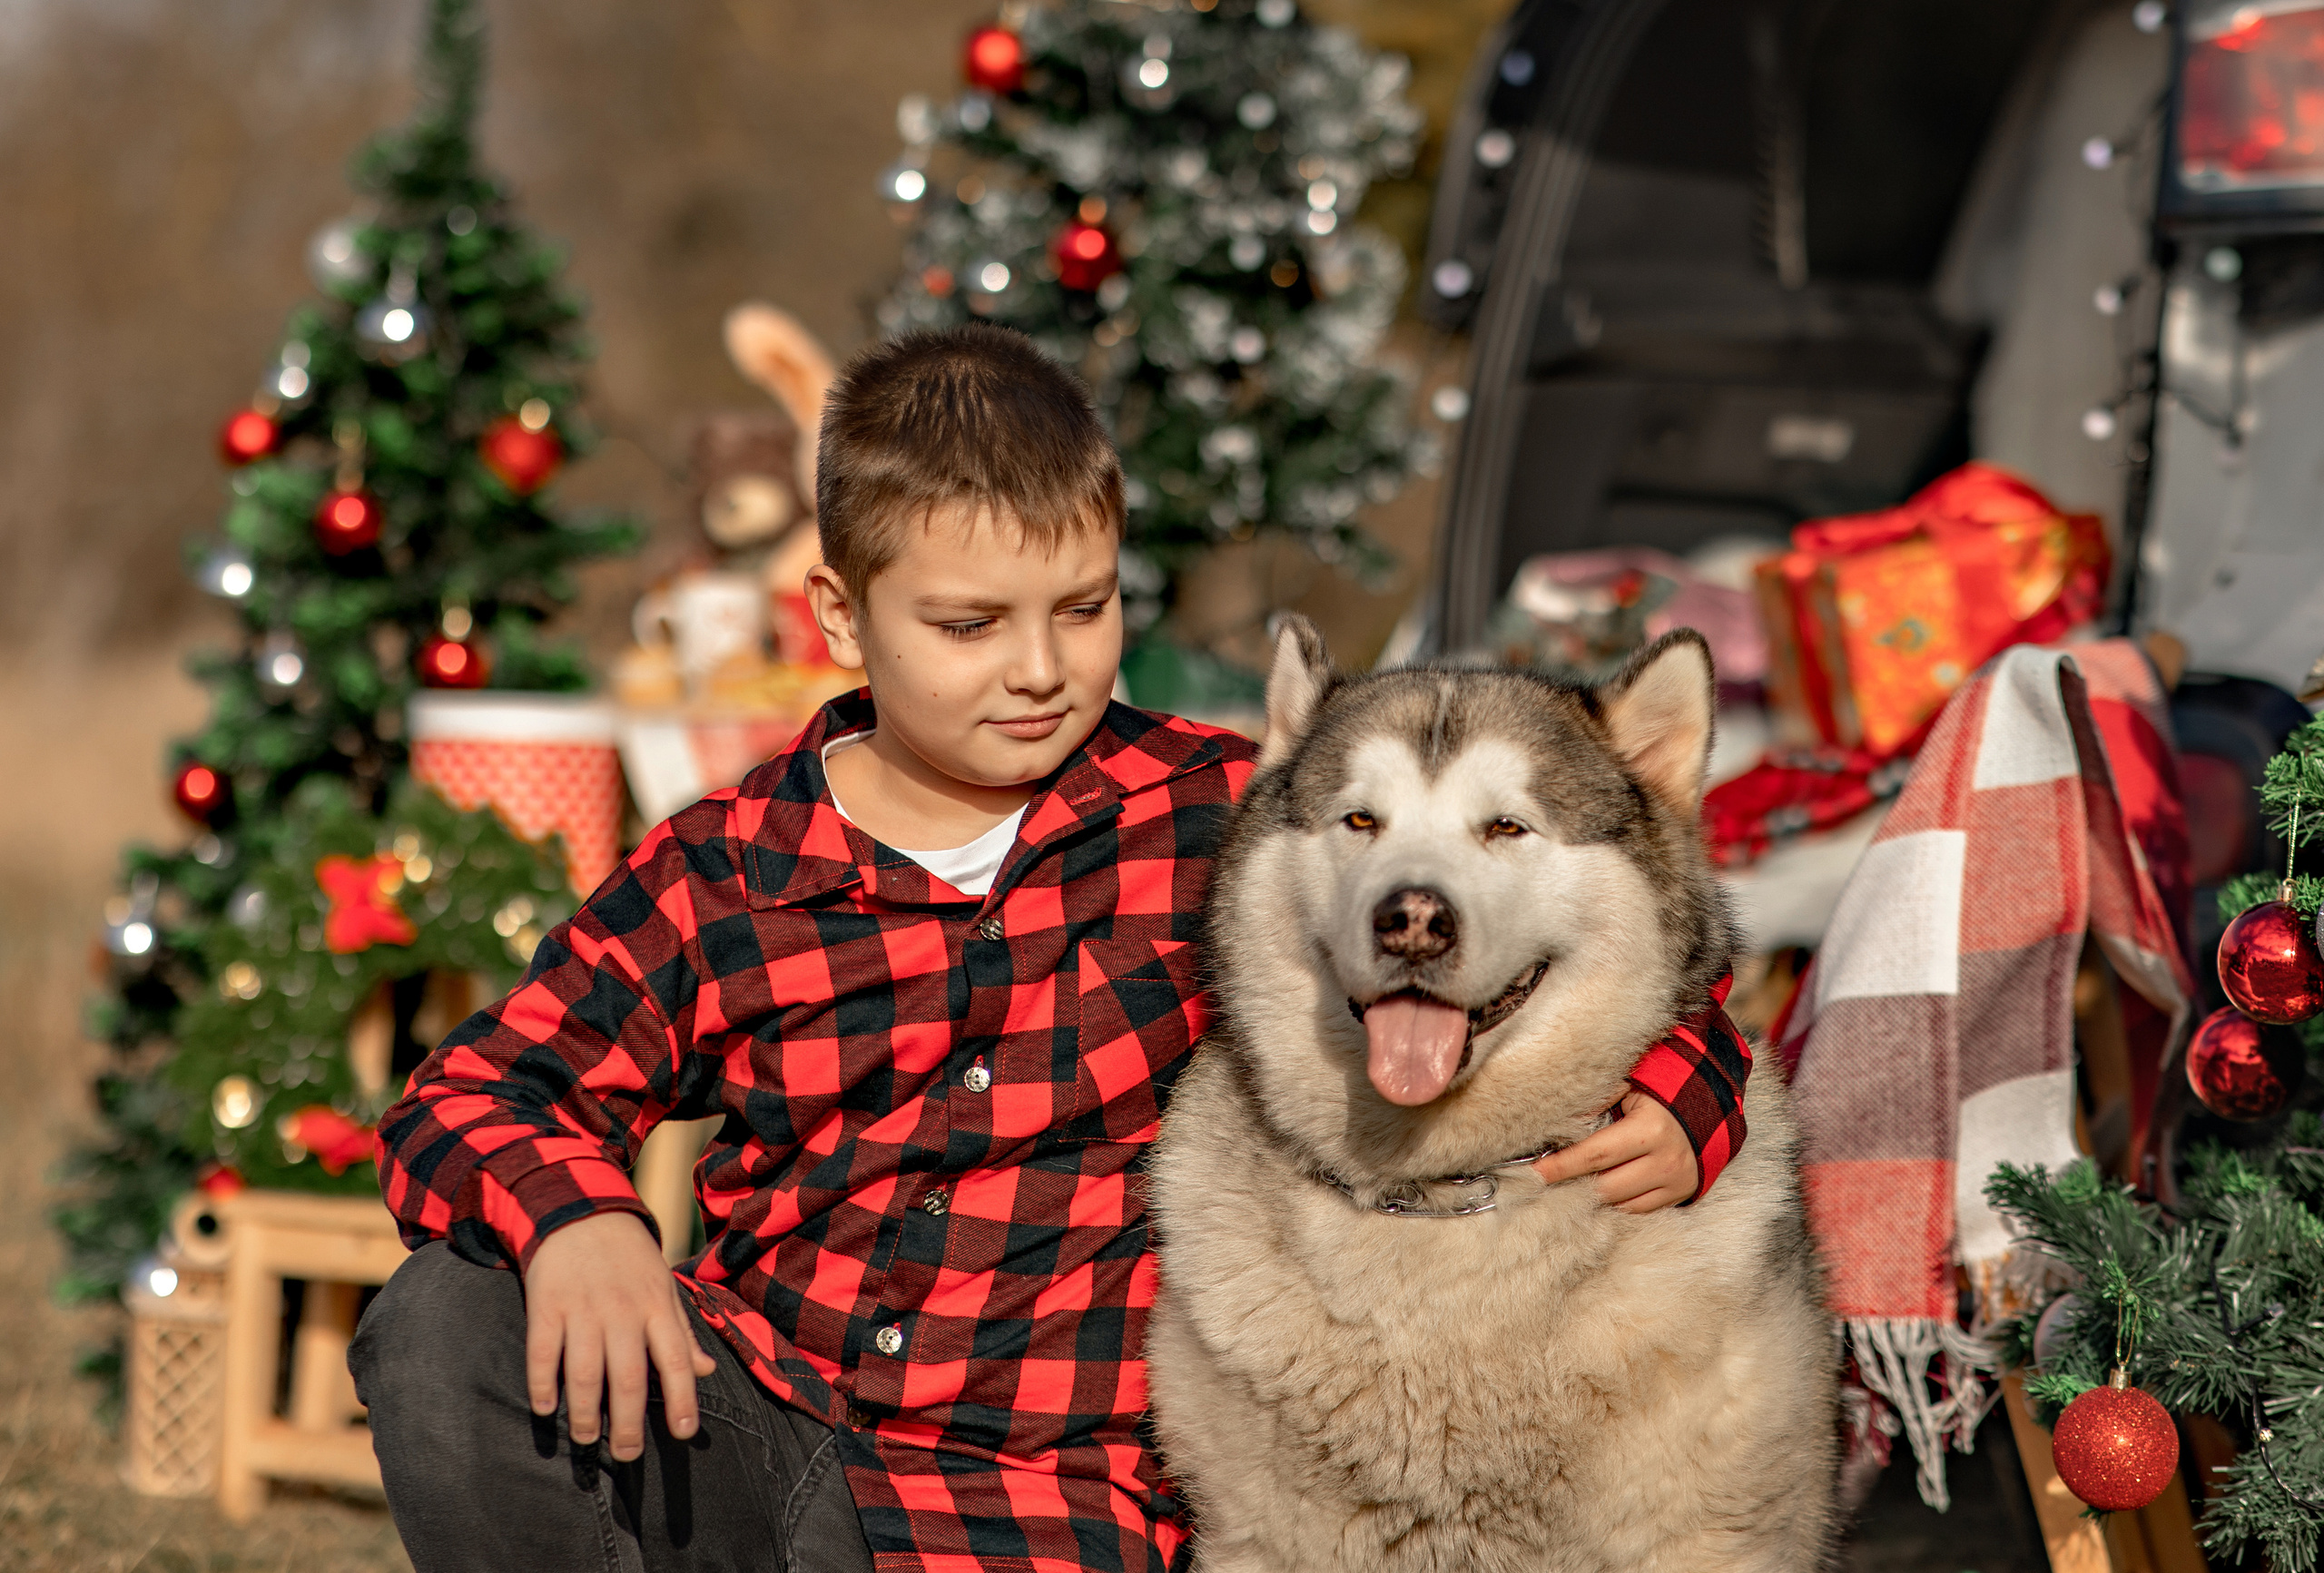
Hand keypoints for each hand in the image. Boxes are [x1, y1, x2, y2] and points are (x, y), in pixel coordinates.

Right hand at [523, 1211, 716, 1460]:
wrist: (581, 1212)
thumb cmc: (630, 1259)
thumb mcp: (664, 1287)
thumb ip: (682, 1332)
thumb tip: (705, 1372)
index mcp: (657, 1306)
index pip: (676, 1360)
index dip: (684, 1400)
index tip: (685, 1434)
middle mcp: (623, 1311)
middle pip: (629, 1377)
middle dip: (630, 1423)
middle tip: (628, 1455)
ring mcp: (583, 1309)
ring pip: (586, 1372)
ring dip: (586, 1413)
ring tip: (586, 1439)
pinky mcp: (546, 1305)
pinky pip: (543, 1352)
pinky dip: (543, 1383)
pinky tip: (545, 1408)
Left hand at [1531, 1092, 1697, 1213]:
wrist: (1710, 1106)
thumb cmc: (1661, 1092)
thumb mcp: (1632, 1085)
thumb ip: (1599, 1099)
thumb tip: (1564, 1120)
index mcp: (1650, 1129)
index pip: (1594, 1154)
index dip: (1561, 1166)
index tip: (1534, 1173)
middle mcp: (1665, 1160)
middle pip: (1605, 1186)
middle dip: (1573, 1185)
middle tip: (1548, 1181)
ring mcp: (1676, 1181)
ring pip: (1620, 1203)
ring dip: (1594, 1196)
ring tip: (1575, 1184)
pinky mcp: (1681, 1194)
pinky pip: (1639, 1210)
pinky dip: (1617, 1202)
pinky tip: (1603, 1190)